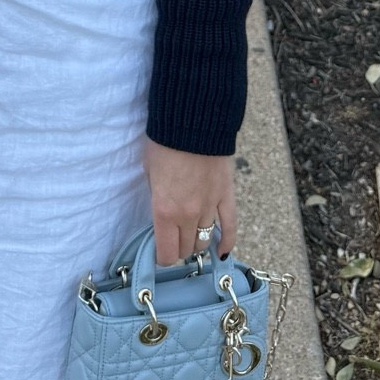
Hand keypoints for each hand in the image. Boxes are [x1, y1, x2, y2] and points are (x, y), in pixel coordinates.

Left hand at [144, 138, 236, 263]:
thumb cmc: (164, 143)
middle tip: (173, 239)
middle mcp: (188, 215)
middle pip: (186, 249)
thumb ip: (156, 197)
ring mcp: (209, 207)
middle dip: (178, 249)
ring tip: (191, 237)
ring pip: (204, 240)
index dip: (162, 257)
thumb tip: (162, 213)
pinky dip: (227, 242)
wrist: (192, 121)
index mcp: (164, 211)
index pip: (166, 253)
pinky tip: (222, 252)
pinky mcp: (226, 196)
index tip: (159, 252)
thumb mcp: (149, 172)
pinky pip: (230, 226)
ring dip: (196, 242)